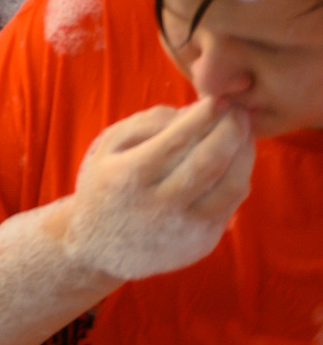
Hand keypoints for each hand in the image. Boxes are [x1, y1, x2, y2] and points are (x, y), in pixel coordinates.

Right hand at [61, 98, 255, 280]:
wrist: (99, 245)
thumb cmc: (103, 185)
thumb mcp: (107, 146)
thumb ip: (145, 124)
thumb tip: (191, 112)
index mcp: (130, 175)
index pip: (177, 139)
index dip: (204, 116)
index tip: (219, 98)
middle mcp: (160, 204)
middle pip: (209, 162)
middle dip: (231, 131)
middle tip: (240, 111)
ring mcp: (185, 227)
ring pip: (230, 187)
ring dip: (245, 155)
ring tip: (245, 134)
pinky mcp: (203, 242)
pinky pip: (232, 204)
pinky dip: (239, 177)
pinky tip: (237, 160)